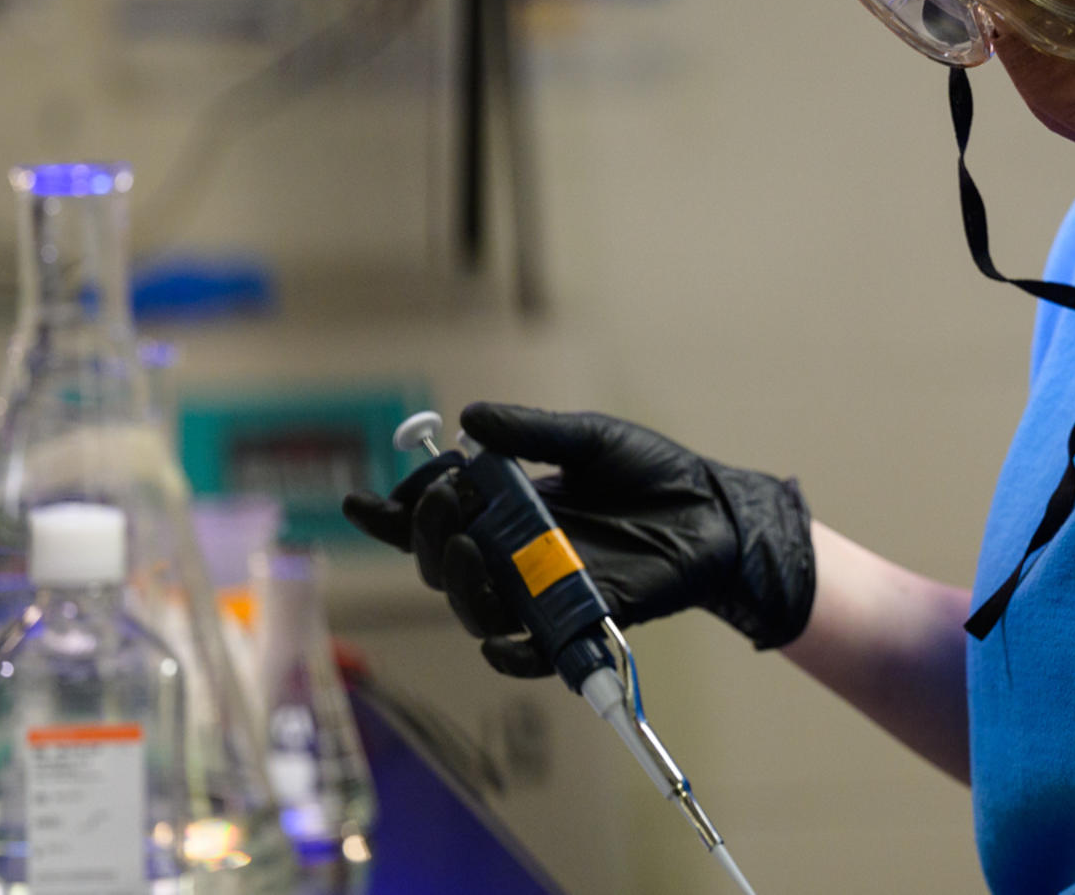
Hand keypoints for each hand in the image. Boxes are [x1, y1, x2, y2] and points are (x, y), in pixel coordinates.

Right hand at [342, 403, 815, 676]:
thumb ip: (531, 433)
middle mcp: (515, 555)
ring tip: (466, 549)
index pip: (434, 519)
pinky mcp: (583, 619)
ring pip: (475, 609)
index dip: (392, 516)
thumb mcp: (589, 438)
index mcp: (507, 510)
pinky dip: (511, 655)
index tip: (360, 501)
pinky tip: (498, 640)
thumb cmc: (652, 473)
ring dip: (457, 586)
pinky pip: (534, 656)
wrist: (713, 509)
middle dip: (426, 536)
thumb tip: (466, 420)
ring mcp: (545, 591)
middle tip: (446, 502)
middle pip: (440, 564)